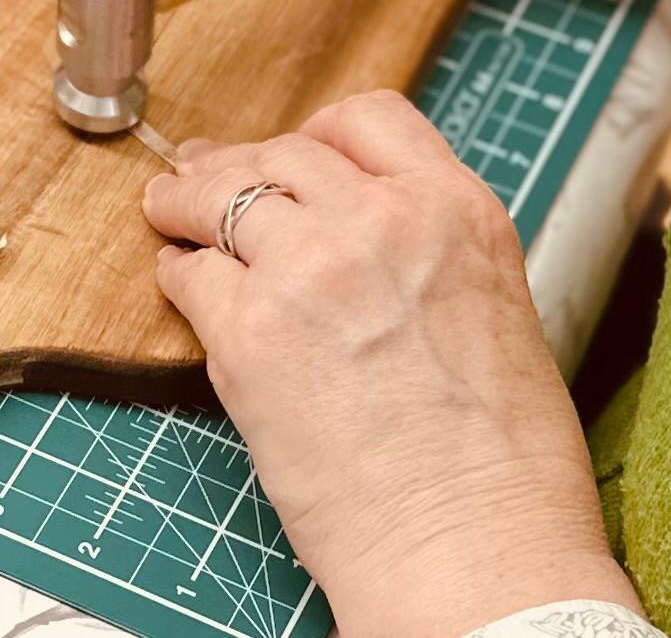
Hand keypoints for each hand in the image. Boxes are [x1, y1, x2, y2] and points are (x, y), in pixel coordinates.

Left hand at [143, 93, 638, 636]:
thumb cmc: (501, 462)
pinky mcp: (249, 334)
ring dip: (190, 203)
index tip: (295, 152)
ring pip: (222, 198)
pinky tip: (179, 281)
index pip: (368, 117)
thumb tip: (359, 228)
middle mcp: (380, 220)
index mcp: (454, 209)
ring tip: (169, 210)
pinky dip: (179, 274)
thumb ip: (426, 248)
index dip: (319, 133)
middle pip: (283, 152)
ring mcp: (308, 269)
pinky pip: (192, 276)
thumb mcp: (494, 307)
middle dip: (240, 163)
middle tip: (208, 173)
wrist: (475, 552)